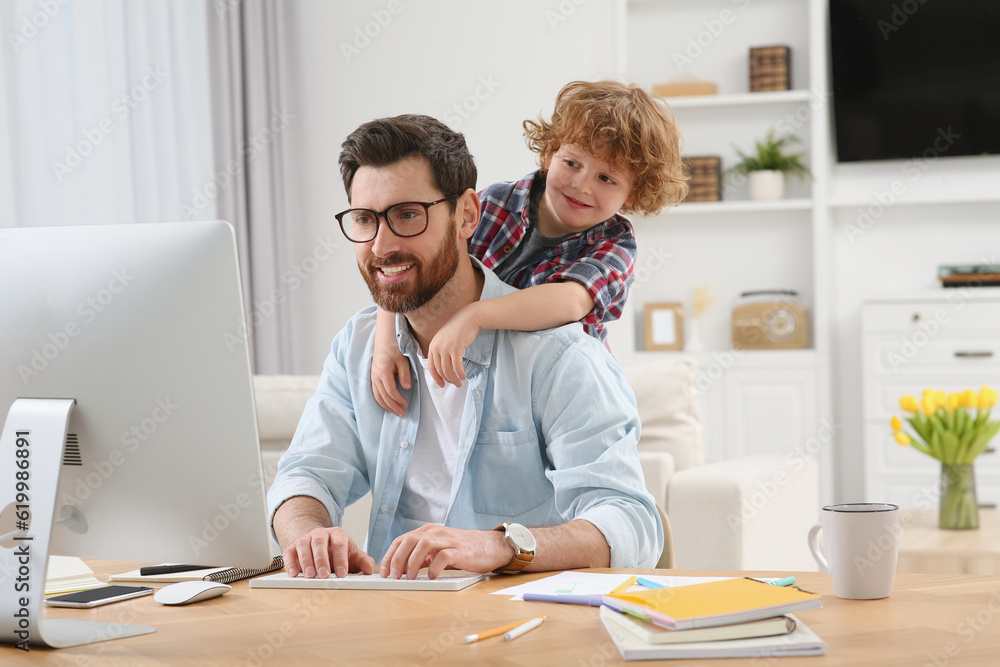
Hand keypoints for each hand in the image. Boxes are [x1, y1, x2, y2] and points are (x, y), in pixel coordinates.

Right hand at [283, 526, 375, 578]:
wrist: (319, 544)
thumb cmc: (337, 551)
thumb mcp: (352, 554)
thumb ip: (362, 561)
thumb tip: (370, 569)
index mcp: (337, 534)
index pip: (339, 543)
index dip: (341, 558)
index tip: (342, 574)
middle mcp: (320, 534)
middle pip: (319, 542)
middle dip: (322, 559)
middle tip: (324, 575)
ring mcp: (305, 539)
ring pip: (303, 545)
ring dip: (306, 561)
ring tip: (310, 576)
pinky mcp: (293, 547)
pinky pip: (289, 552)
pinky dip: (290, 563)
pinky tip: (294, 574)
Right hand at [371, 348, 410, 416]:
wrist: (384, 340)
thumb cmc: (394, 349)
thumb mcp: (403, 360)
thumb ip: (405, 374)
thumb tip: (406, 388)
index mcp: (383, 372)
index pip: (390, 391)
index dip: (398, 399)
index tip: (406, 404)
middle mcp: (376, 376)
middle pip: (383, 396)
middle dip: (393, 406)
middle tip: (402, 414)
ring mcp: (373, 377)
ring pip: (377, 396)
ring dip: (386, 406)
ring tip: (395, 412)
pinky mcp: (373, 378)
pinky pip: (375, 393)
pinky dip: (381, 401)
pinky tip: (387, 405)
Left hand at [379, 524, 511, 579]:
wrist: (490, 546)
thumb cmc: (462, 550)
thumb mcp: (437, 550)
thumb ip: (421, 557)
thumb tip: (401, 570)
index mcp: (428, 531)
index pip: (401, 540)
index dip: (390, 556)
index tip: (384, 573)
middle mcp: (436, 532)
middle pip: (409, 540)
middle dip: (397, 559)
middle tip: (394, 577)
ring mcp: (448, 540)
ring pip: (423, 544)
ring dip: (413, 562)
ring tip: (411, 577)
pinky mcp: (460, 550)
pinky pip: (443, 556)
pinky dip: (434, 567)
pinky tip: (432, 576)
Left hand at [427, 308, 479, 387]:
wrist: (468, 318)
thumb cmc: (458, 329)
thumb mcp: (444, 339)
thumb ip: (440, 350)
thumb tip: (442, 368)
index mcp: (432, 346)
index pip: (431, 367)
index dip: (436, 378)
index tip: (442, 385)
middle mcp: (437, 347)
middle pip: (440, 370)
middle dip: (447, 380)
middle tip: (455, 384)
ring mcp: (446, 348)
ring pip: (447, 370)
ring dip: (454, 379)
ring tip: (459, 382)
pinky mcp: (456, 348)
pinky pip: (456, 366)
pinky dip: (460, 374)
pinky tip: (463, 376)